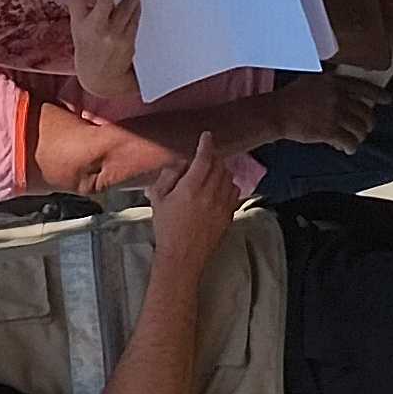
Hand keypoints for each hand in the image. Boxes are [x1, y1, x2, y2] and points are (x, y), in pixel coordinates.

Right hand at [67, 0, 145, 103]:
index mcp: (79, 25)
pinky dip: (136, 10)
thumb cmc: (89, 50)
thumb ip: (89, 12)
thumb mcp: (81, 31)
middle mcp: (94, 29)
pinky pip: (134, 20)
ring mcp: (112, 36)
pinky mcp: (127, 42)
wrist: (100, 78)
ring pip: (125, 8)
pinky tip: (138, 5)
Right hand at [145, 135, 239, 267]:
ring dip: (222, 170)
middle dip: (213, 157)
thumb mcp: (158, 199)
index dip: (206, 144)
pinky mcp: (229, 215)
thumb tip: (180, 163)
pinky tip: (220, 188)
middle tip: (206, 157)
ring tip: (212, 173)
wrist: (182, 256)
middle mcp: (209, 194)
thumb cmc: (166, 228)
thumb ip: (168, 177)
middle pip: (219, 165)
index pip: (204, 158)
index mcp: (190, 188)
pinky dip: (229, 185)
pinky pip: (235, 192)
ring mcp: (222, 205)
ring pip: (229, 177)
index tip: (207, 137)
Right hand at [268, 71, 381, 149]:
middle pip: (365, 111)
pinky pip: (349, 141)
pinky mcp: (329, 131)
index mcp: (334, 82)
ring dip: (360, 136)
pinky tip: (346, 149)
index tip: (389, 100)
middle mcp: (338, 96)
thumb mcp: (310, 80)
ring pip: (360, 128)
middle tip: (366, 128)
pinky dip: (350, 147)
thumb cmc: (290, 97)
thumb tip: (340, 80)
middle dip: (368, 122)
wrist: (276, 113)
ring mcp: (334, 114)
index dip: (379, 94)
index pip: (363, 87)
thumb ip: (328, 80)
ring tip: (355, 139)